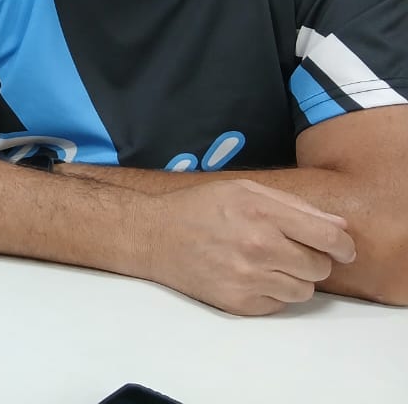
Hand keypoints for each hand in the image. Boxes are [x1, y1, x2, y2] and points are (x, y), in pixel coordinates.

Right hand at [142, 179, 355, 315]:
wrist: (152, 235)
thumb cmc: (198, 208)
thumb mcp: (243, 191)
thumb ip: (294, 206)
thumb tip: (339, 225)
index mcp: (261, 212)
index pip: (328, 237)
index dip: (343, 245)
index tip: (342, 248)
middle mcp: (257, 246)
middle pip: (319, 267)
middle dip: (312, 260)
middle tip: (289, 251)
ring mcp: (247, 277)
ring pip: (303, 291)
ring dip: (293, 279)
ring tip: (267, 264)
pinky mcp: (237, 302)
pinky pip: (279, 305)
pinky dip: (272, 293)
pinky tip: (250, 276)